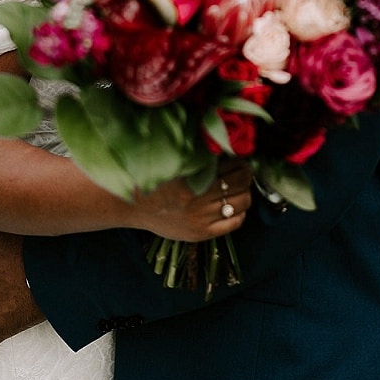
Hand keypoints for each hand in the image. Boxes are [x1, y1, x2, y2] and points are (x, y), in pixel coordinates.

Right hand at [130, 160, 252, 241]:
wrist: (133, 205)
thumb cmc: (154, 178)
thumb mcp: (175, 161)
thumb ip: (198, 155)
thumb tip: (224, 146)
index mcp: (193, 176)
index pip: (231, 166)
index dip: (239, 160)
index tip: (238, 156)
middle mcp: (199, 198)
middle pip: (240, 183)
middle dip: (245, 173)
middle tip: (243, 169)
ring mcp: (202, 218)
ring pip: (242, 202)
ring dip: (246, 191)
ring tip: (240, 186)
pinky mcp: (202, 233)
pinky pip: (235, 222)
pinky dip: (240, 212)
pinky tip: (235, 205)